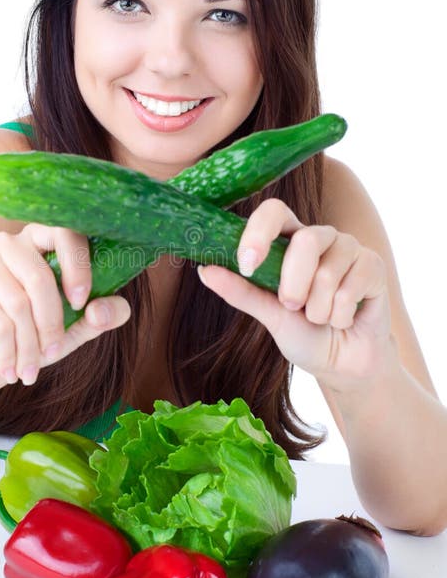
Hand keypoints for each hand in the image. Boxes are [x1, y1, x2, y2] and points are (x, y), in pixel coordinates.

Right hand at [0, 223, 130, 396]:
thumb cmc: (31, 337)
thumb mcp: (74, 330)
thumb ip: (100, 316)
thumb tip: (111, 309)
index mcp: (40, 240)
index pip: (64, 232)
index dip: (77, 266)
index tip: (80, 303)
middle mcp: (8, 244)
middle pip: (39, 276)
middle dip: (51, 324)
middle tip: (53, 353)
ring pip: (18, 304)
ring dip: (29, 345)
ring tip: (30, 369)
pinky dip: (9, 352)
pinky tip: (9, 369)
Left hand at [196, 198, 392, 390]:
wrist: (342, 364)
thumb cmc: (304, 334)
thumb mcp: (269, 315)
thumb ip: (240, 291)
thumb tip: (205, 270)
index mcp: (289, 241)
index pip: (273, 213)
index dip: (259, 232)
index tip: (247, 265)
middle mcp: (320, 238)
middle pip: (306, 240)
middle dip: (294, 284)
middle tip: (292, 307)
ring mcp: (349, 249)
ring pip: (329, 270)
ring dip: (319, 309)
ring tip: (321, 318)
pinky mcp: (374, 266)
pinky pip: (353, 286)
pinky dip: (341, 314)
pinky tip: (345, 319)